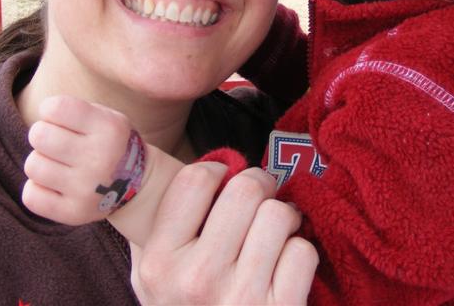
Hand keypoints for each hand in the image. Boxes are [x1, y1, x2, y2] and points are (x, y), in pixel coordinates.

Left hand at [22, 95, 133, 225]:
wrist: (136, 184)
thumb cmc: (109, 142)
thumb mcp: (106, 116)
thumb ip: (74, 109)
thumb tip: (41, 112)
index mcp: (110, 129)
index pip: (55, 108)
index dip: (50, 109)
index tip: (59, 117)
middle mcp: (100, 159)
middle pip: (39, 136)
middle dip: (43, 134)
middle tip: (56, 141)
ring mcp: (87, 189)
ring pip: (33, 165)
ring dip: (41, 161)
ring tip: (58, 163)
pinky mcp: (74, 213)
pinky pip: (31, 196)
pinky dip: (37, 188)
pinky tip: (54, 184)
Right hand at [132, 163, 318, 304]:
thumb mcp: (150, 274)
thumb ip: (158, 224)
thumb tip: (164, 162)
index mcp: (159, 262)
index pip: (195, 179)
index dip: (217, 171)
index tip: (223, 182)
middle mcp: (197, 279)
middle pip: (246, 189)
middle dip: (259, 185)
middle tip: (259, 197)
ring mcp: (241, 297)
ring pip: (279, 214)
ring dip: (284, 217)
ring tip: (275, 230)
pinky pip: (303, 251)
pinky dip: (299, 252)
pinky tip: (284, 264)